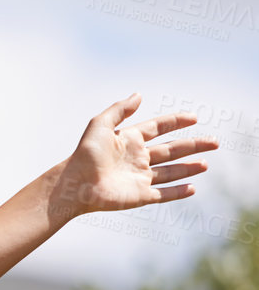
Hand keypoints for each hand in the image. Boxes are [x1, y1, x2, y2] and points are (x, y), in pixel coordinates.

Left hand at [55, 92, 217, 216]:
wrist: (75, 184)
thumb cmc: (85, 154)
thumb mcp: (100, 124)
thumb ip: (120, 109)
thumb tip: (139, 94)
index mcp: (129, 140)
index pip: (158, 128)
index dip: (175, 122)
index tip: (194, 118)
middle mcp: (137, 158)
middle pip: (171, 150)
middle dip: (193, 146)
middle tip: (215, 142)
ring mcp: (139, 178)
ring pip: (171, 172)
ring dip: (189, 168)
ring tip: (206, 164)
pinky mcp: (140, 195)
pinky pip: (164, 193)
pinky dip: (178, 191)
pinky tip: (193, 187)